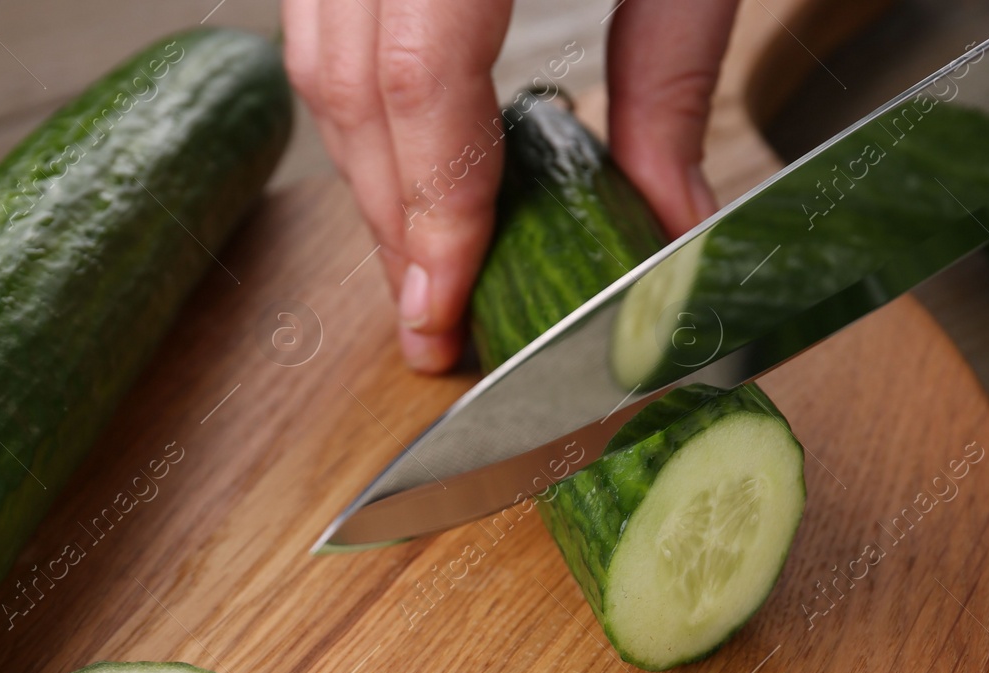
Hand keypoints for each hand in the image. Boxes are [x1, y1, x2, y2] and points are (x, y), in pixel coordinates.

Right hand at [284, 0, 739, 372]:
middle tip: (434, 327)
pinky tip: (408, 170)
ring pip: (315, 61)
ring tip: (423, 269)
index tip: (442, 319)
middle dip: (391, 223)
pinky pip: (322, 26)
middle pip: (349, 86)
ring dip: (368, 177)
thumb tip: (672, 221)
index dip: (432, 214)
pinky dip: (362, 111)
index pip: (418, 80)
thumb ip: (671, 76)